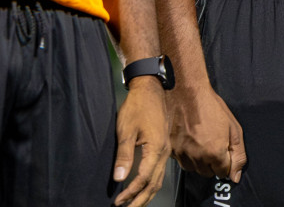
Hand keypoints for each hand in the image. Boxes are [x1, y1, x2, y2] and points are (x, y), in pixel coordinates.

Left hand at [112, 78, 168, 206]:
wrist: (151, 89)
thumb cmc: (137, 107)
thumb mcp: (126, 130)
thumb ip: (124, 155)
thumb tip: (119, 178)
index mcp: (156, 149)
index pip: (144, 179)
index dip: (131, 193)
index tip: (118, 202)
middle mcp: (164, 153)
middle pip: (154, 184)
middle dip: (140, 200)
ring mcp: (166, 150)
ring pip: (159, 180)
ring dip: (146, 194)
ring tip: (133, 204)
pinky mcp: (164, 147)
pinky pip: (159, 172)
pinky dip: (151, 184)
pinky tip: (143, 187)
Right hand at [168, 81, 245, 181]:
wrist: (188, 91)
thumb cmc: (211, 106)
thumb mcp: (233, 128)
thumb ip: (238, 155)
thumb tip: (235, 177)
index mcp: (214, 153)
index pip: (223, 173)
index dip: (225, 162)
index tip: (222, 150)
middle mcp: (197, 157)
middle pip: (207, 173)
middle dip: (212, 162)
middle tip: (211, 143)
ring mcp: (182, 153)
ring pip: (193, 168)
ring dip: (198, 160)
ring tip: (199, 141)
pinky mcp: (170, 148)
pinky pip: (181, 160)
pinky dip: (185, 154)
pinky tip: (189, 139)